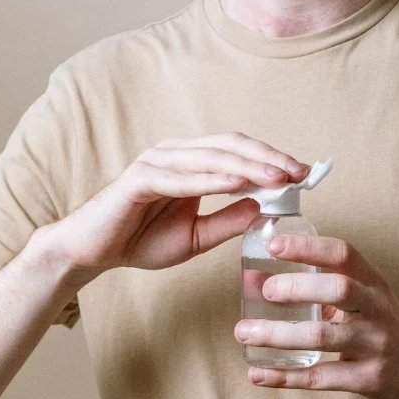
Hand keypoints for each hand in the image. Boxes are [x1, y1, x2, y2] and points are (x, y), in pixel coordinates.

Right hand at [37, 132, 308, 278]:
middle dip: (269, 159)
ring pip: (212, 157)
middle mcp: (176, 154)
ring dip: (249, 166)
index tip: (305, 174)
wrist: (93, 252)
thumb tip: (263, 208)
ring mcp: (157, 162)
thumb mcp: (197, 237)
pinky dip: (212, 179)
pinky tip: (239, 184)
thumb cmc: (141, 241)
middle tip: (300, 173)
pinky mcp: (140, 179)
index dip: (272, 160)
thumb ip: (228, 221)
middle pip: (231, 147)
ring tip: (279, 177)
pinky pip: (182, 177)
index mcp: (192, 163)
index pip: (239, 153)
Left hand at [234, 235, 398, 398]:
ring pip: (323, 336)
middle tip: (264, 291)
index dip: (308, 247)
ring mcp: (375, 346)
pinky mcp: (369, 379)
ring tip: (244, 332)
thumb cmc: (385, 329)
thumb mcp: (365, 300)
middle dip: (297, 288)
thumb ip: (318, 289)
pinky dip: (285, 376)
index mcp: (373, 283)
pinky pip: (322, 378)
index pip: (343, 254)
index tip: (274, 245)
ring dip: (279, 334)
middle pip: (338, 289)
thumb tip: (255, 279)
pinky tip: (258, 373)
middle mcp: (377, 310)